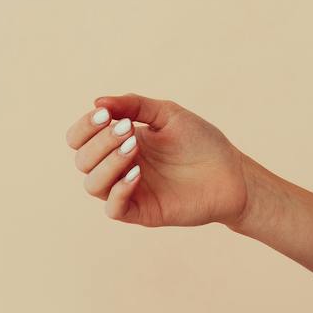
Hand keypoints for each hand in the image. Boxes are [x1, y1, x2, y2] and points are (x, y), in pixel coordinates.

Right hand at [64, 93, 250, 228]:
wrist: (232, 173)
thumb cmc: (202, 142)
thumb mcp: (167, 114)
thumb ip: (134, 105)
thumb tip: (98, 101)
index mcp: (119, 142)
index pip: (80, 139)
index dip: (84, 126)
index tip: (105, 114)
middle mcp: (118, 167)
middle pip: (83, 160)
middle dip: (99, 142)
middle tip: (127, 130)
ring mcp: (128, 191)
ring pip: (93, 184)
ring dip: (107, 163)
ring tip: (134, 147)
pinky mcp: (142, 212)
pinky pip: (114, 208)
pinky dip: (118, 189)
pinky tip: (137, 173)